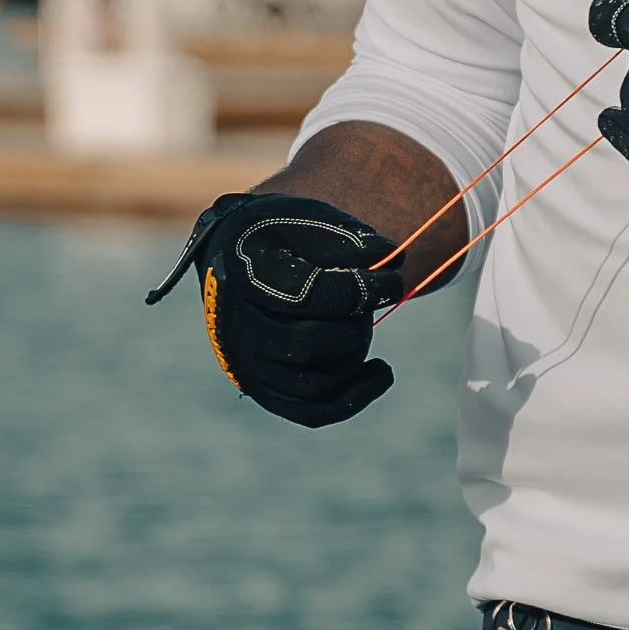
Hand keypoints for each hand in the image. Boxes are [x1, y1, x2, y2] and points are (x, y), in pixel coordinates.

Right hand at [146, 192, 404, 426]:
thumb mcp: (306, 218)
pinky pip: (312, 411)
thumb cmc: (278, 234)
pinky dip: (354, 398)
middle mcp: (237, 328)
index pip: (309, 295)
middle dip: (354, 324)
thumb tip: (392, 257)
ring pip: (313, 382)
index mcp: (245, 277)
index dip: (360, 289)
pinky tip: (382, 371)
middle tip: (366, 303)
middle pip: (308, 344)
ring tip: (363, 324)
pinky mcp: (262, 388)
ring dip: (354, 355)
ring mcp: (247, 364)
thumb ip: (347, 238)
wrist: (236, 257)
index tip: (392, 279)